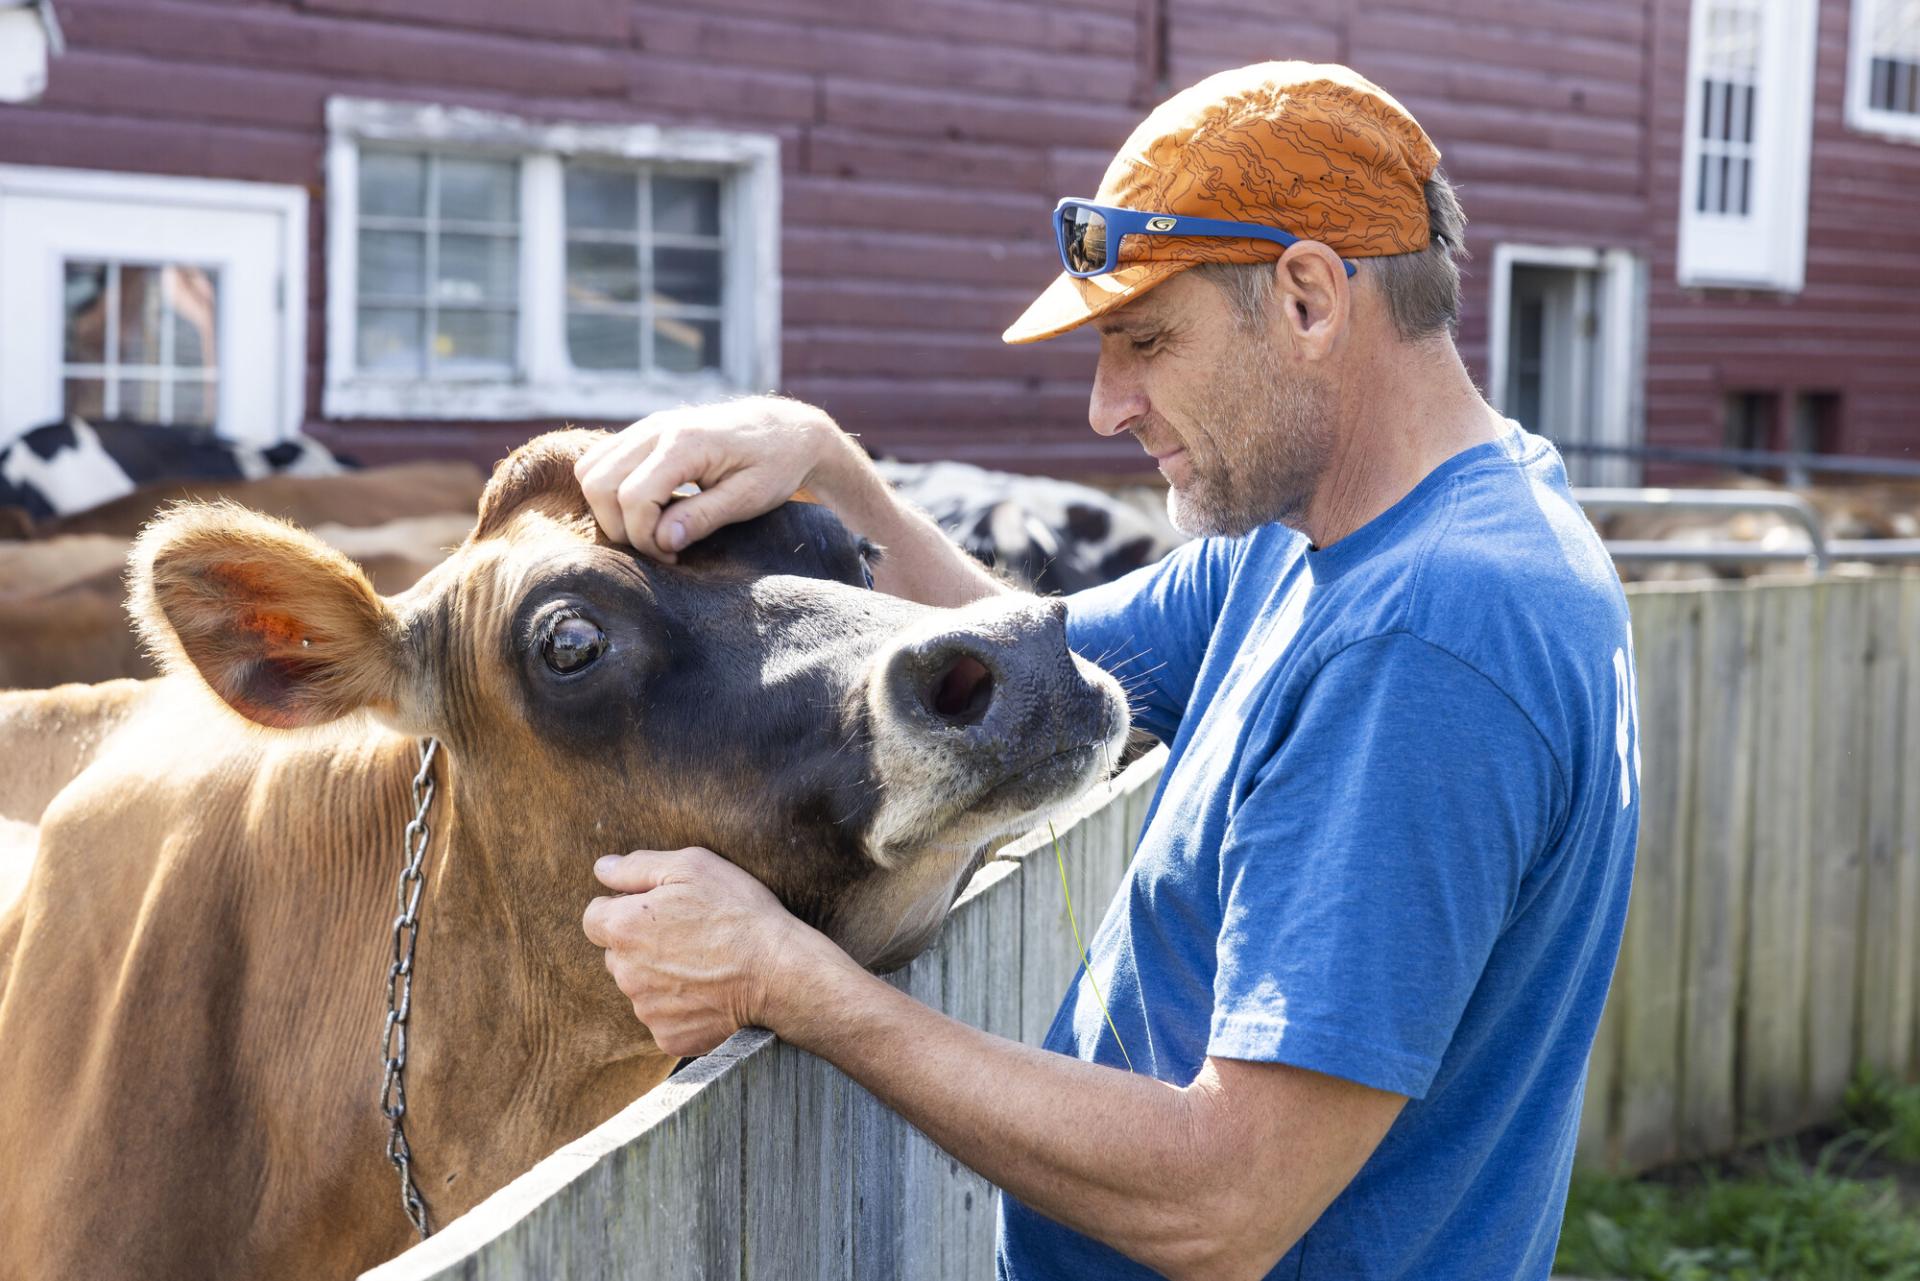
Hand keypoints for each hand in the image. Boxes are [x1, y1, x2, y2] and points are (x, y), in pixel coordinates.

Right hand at [573, 396, 856, 562]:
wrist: (785, 430)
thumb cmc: (774, 464)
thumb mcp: (749, 498)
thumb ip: (703, 518)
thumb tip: (663, 541)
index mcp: (685, 442)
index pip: (632, 496)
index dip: (643, 536)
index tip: (673, 555)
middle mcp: (656, 428)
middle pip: (599, 484)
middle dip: (620, 527)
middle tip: (659, 547)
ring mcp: (646, 426)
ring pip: (590, 471)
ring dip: (609, 510)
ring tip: (651, 530)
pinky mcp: (643, 433)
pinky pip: (601, 461)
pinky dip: (611, 492)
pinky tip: (647, 510)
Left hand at [581, 846, 833, 1055]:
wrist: (778, 973)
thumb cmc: (738, 912)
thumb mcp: (692, 867)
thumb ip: (636, 866)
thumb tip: (601, 869)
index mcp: (623, 928)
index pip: (594, 918)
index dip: (623, 908)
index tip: (656, 909)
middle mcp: (625, 973)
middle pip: (617, 954)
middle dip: (640, 944)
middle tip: (687, 934)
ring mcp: (646, 1010)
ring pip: (640, 987)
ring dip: (659, 976)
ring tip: (703, 963)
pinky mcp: (668, 1038)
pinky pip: (663, 1018)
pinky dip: (680, 1007)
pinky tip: (709, 991)